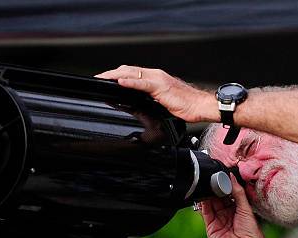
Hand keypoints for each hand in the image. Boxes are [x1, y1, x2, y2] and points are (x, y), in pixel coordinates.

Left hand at [95, 65, 217, 122]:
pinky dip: (130, 82)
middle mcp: (155, 75)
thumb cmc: (185, 105)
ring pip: (132, 73)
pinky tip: (120, 82)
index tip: (104, 79)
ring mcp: (158, 80)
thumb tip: (134, 105)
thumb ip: (148, 100)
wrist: (200, 106)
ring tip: (102, 78)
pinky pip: (142, 83)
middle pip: (128, 70)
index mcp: (155, 78)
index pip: (131, 73)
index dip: (116, 75)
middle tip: (97, 78)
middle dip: (111, 73)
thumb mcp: (161, 103)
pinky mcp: (161, 87)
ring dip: (115, 75)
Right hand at [201, 174, 272, 237]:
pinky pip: (205, 214)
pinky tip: (203, 197)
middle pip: (217, 198)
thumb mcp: (245, 208)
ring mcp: (218, 220)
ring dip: (208, 196)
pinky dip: (203, 205)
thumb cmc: (251, 232)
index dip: (224, 185)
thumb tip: (232, 177)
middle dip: (214, 189)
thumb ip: (238, 192)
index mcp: (237, 209)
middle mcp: (227, 214)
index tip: (221, 176)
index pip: (228, 194)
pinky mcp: (211, 227)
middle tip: (212, 179)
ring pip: (210, 205)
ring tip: (207, 186)